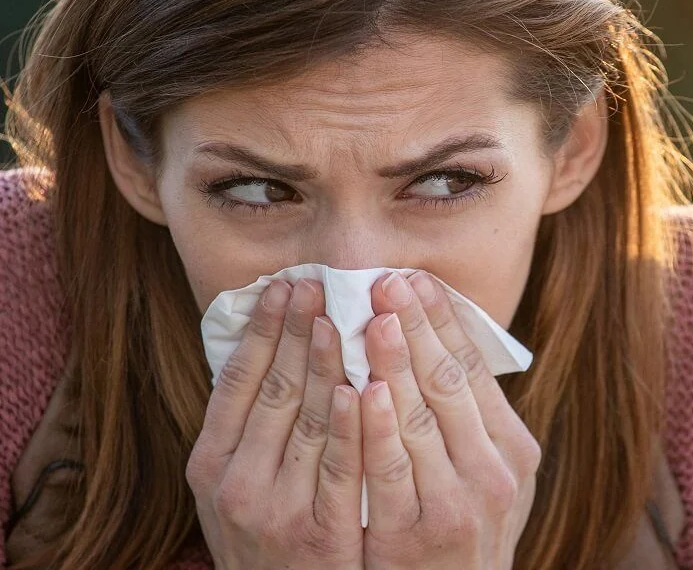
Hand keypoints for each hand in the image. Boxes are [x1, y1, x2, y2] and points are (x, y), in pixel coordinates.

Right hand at [187, 278, 365, 569]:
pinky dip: (345, 427)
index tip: (283, 285)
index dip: (261, 330)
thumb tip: (275, 348)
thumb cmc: (266, 536)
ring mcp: (276, 509)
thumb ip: (251, 428)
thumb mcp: (237, 484)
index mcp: (210, 463)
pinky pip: (336, 471)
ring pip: (304, 422)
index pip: (237, 381)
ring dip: (322, 364)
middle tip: (316, 282)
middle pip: (271, 390)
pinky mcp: (318, 535)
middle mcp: (235, 483)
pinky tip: (356, 389)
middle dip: (295, 331)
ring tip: (337, 316)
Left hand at [359, 270, 541, 569]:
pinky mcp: (417, 534)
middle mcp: (495, 471)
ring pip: (422, 417)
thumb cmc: (463, 535)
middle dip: (416, 325)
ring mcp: (459, 503)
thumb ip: (472, 424)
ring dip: (395, 362)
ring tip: (372, 316)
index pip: (474, 368)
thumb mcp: (489, 479)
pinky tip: (361, 390)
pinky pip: (392, 471)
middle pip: (450, 381)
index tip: (416, 279)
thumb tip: (442, 347)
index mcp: (514, 448)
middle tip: (387, 279)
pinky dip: (377, 428)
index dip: (443, 321)